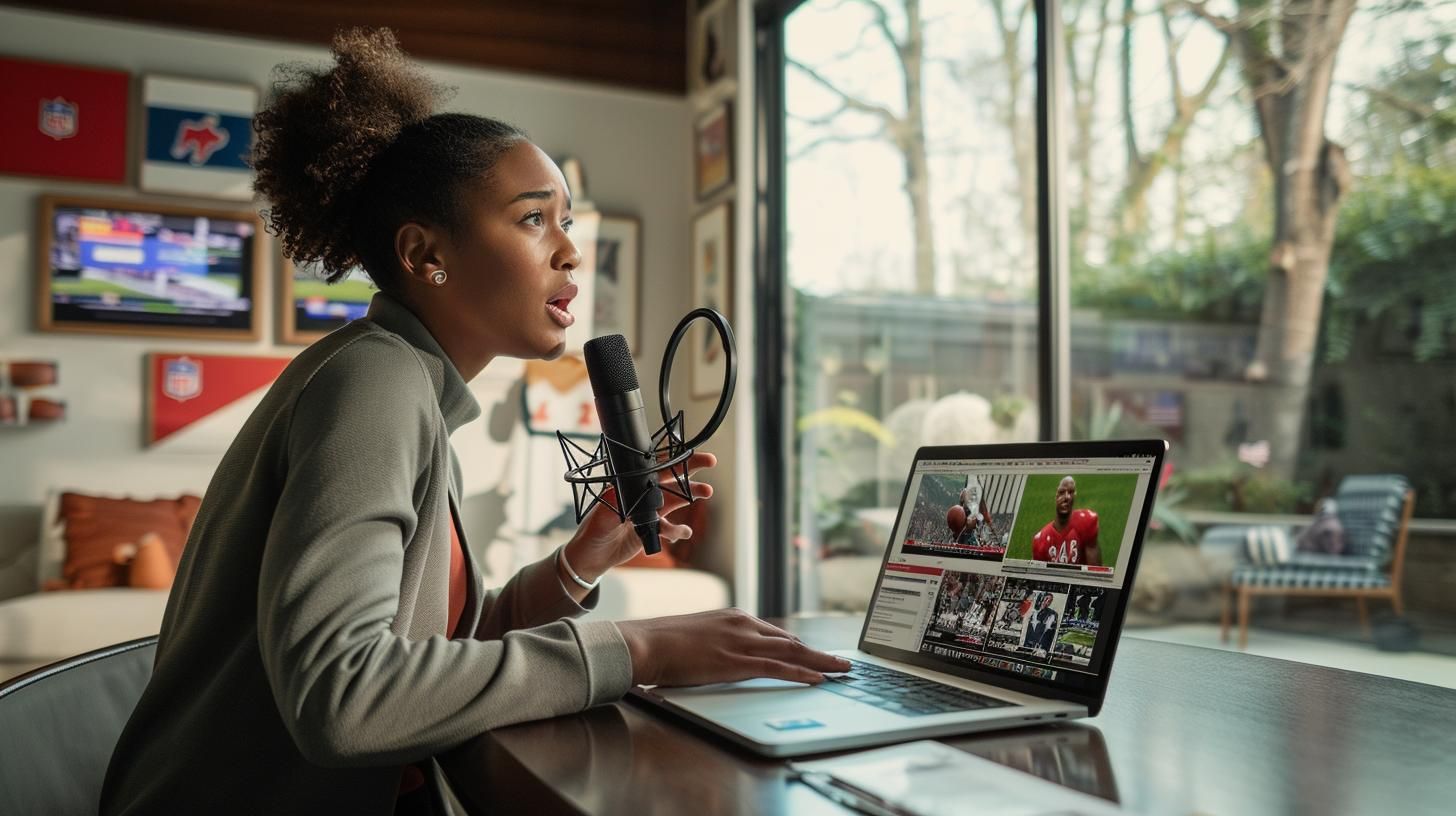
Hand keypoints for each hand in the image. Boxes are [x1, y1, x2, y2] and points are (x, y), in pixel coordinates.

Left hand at [563, 451, 717, 581]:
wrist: (591, 557)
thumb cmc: (592, 532)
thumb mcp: (602, 517)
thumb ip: (619, 506)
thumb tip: (633, 497)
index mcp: (629, 486)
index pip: (653, 468)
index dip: (671, 459)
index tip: (688, 453)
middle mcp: (641, 496)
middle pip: (670, 478)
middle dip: (690, 468)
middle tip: (710, 461)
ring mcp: (648, 512)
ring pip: (675, 500)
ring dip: (691, 496)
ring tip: (707, 492)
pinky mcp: (652, 530)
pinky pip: (670, 528)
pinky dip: (678, 530)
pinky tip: (682, 532)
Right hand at [616, 608, 851, 686]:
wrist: (645, 642)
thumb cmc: (662, 643)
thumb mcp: (698, 637)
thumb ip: (718, 643)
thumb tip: (723, 656)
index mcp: (733, 617)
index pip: (774, 634)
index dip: (798, 647)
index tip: (814, 655)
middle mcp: (742, 624)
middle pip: (790, 641)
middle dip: (817, 653)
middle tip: (841, 662)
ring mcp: (741, 642)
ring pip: (791, 652)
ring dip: (820, 662)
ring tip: (841, 670)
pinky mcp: (736, 661)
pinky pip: (776, 668)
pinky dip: (800, 673)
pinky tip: (817, 679)